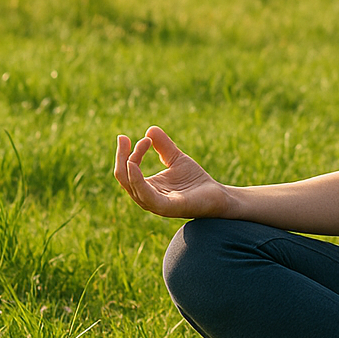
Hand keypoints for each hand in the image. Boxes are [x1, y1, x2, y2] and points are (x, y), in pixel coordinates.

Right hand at [114, 125, 231, 218]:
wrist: (216, 195)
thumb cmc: (194, 180)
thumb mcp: (176, 158)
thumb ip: (163, 146)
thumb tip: (149, 129)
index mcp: (146, 186)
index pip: (127, 169)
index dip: (127, 152)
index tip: (143, 137)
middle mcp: (146, 196)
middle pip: (123, 177)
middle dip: (121, 156)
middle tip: (123, 138)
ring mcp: (154, 203)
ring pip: (131, 185)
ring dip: (130, 165)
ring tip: (134, 149)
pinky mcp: (166, 207)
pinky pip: (146, 196)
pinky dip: (137, 181)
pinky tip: (134, 166)